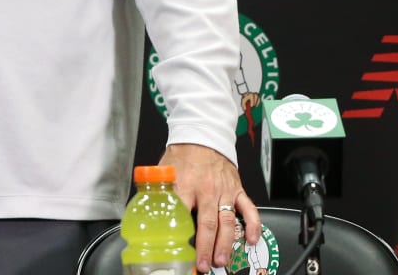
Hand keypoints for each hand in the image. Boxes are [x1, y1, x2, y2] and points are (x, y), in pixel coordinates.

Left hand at [159, 141, 258, 272]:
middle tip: (203, 264)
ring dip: (225, 243)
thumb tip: (144, 211)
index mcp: (185, 185)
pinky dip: (253, 225)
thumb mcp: (164, 171)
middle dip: (205, 247)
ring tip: (221, 260)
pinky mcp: (237, 190)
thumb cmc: (181, 155)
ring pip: (227, 221)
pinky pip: (249, 209)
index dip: (180, 233)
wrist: (202, 136)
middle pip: (207, 223)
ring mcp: (224, 191)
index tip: (177, 249)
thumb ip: (158, 192)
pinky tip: (251, 240)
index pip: (182, 212)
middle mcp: (206, 190)